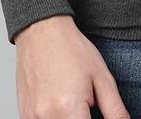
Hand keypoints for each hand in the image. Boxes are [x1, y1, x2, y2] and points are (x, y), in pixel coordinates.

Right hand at [14, 14, 130, 118]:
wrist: (42, 31)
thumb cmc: (71, 49)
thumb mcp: (101, 77)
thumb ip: (115, 110)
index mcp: (69, 108)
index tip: (94, 109)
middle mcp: (47, 117)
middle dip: (83, 118)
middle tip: (85, 101)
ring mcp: (32, 118)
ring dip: (70, 117)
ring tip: (72, 99)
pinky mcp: (25, 115)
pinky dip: (55, 116)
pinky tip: (59, 101)